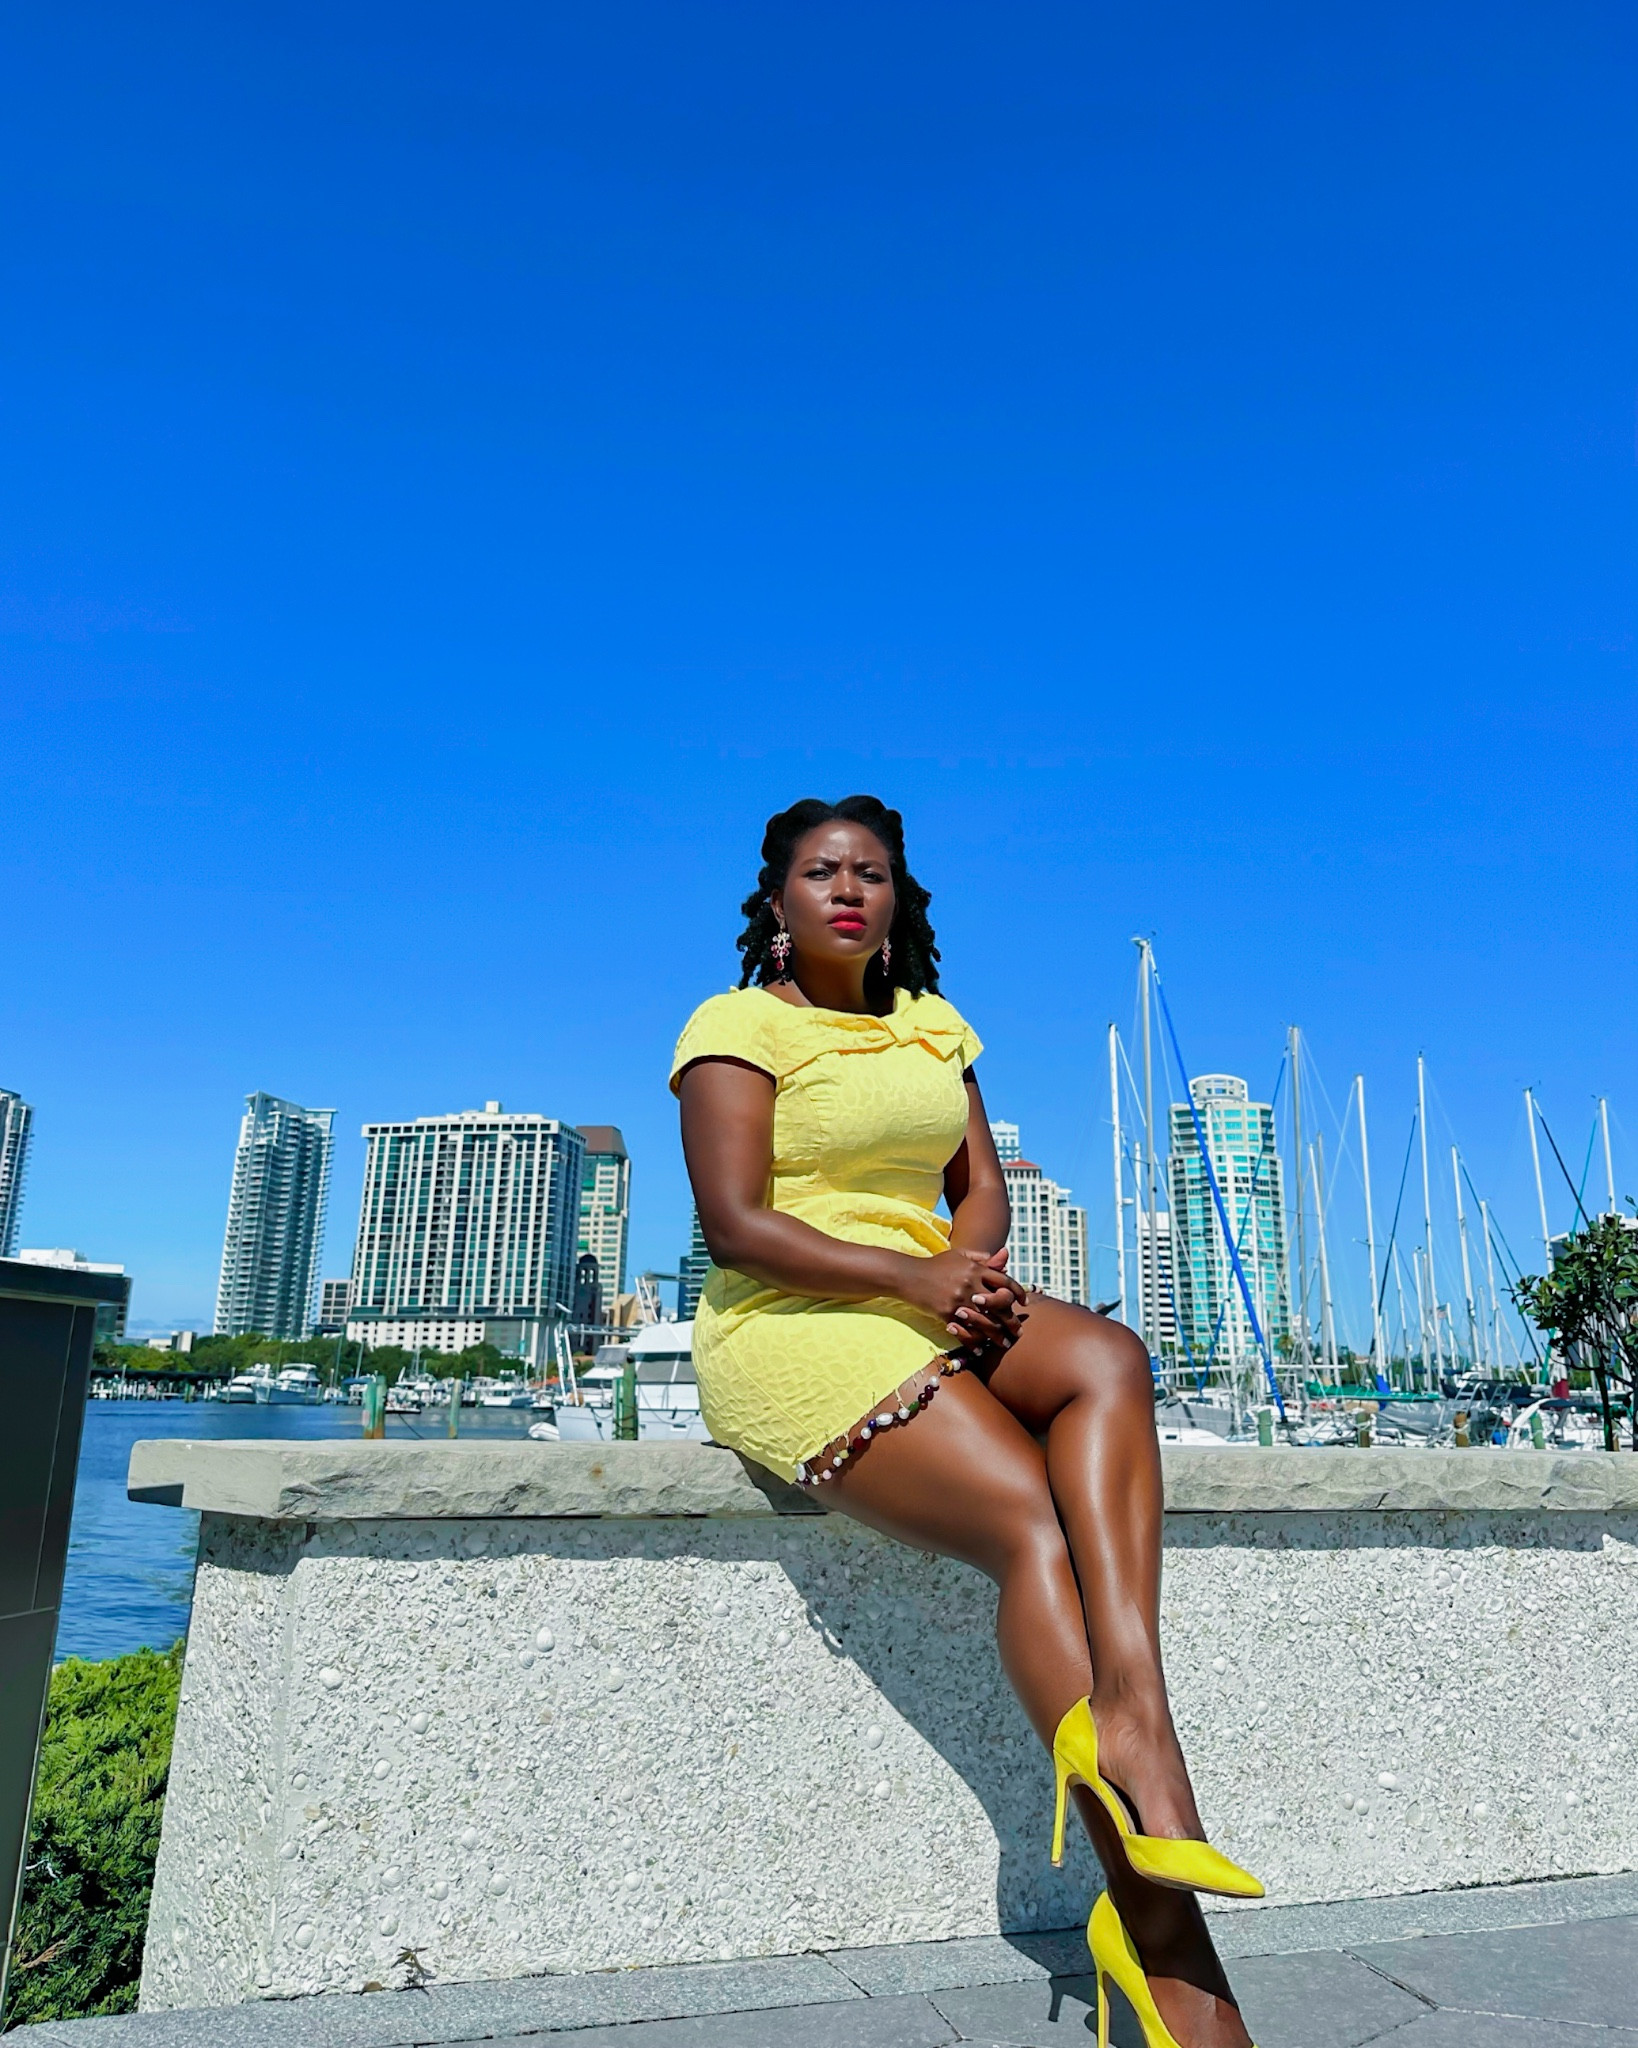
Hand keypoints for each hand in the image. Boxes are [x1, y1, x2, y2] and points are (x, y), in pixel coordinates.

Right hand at [896, 1247, 1027, 1347]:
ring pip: (986, 1322)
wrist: (909, 1275)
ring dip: (997, 1336)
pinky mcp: (946, 1313)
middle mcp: (970, 1284)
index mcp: (976, 1268)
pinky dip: (974, 1343)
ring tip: (1004, 1344)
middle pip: (1000, 1305)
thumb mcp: (959, 1256)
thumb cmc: (936, 1265)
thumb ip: (983, 1258)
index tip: (1024, 1303)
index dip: (1018, 1292)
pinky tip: (981, 1351)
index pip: (1005, 1281)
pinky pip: (965, 1331)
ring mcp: (959, 1300)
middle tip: (1019, 1332)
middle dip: (1012, 1320)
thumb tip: (1005, 1257)